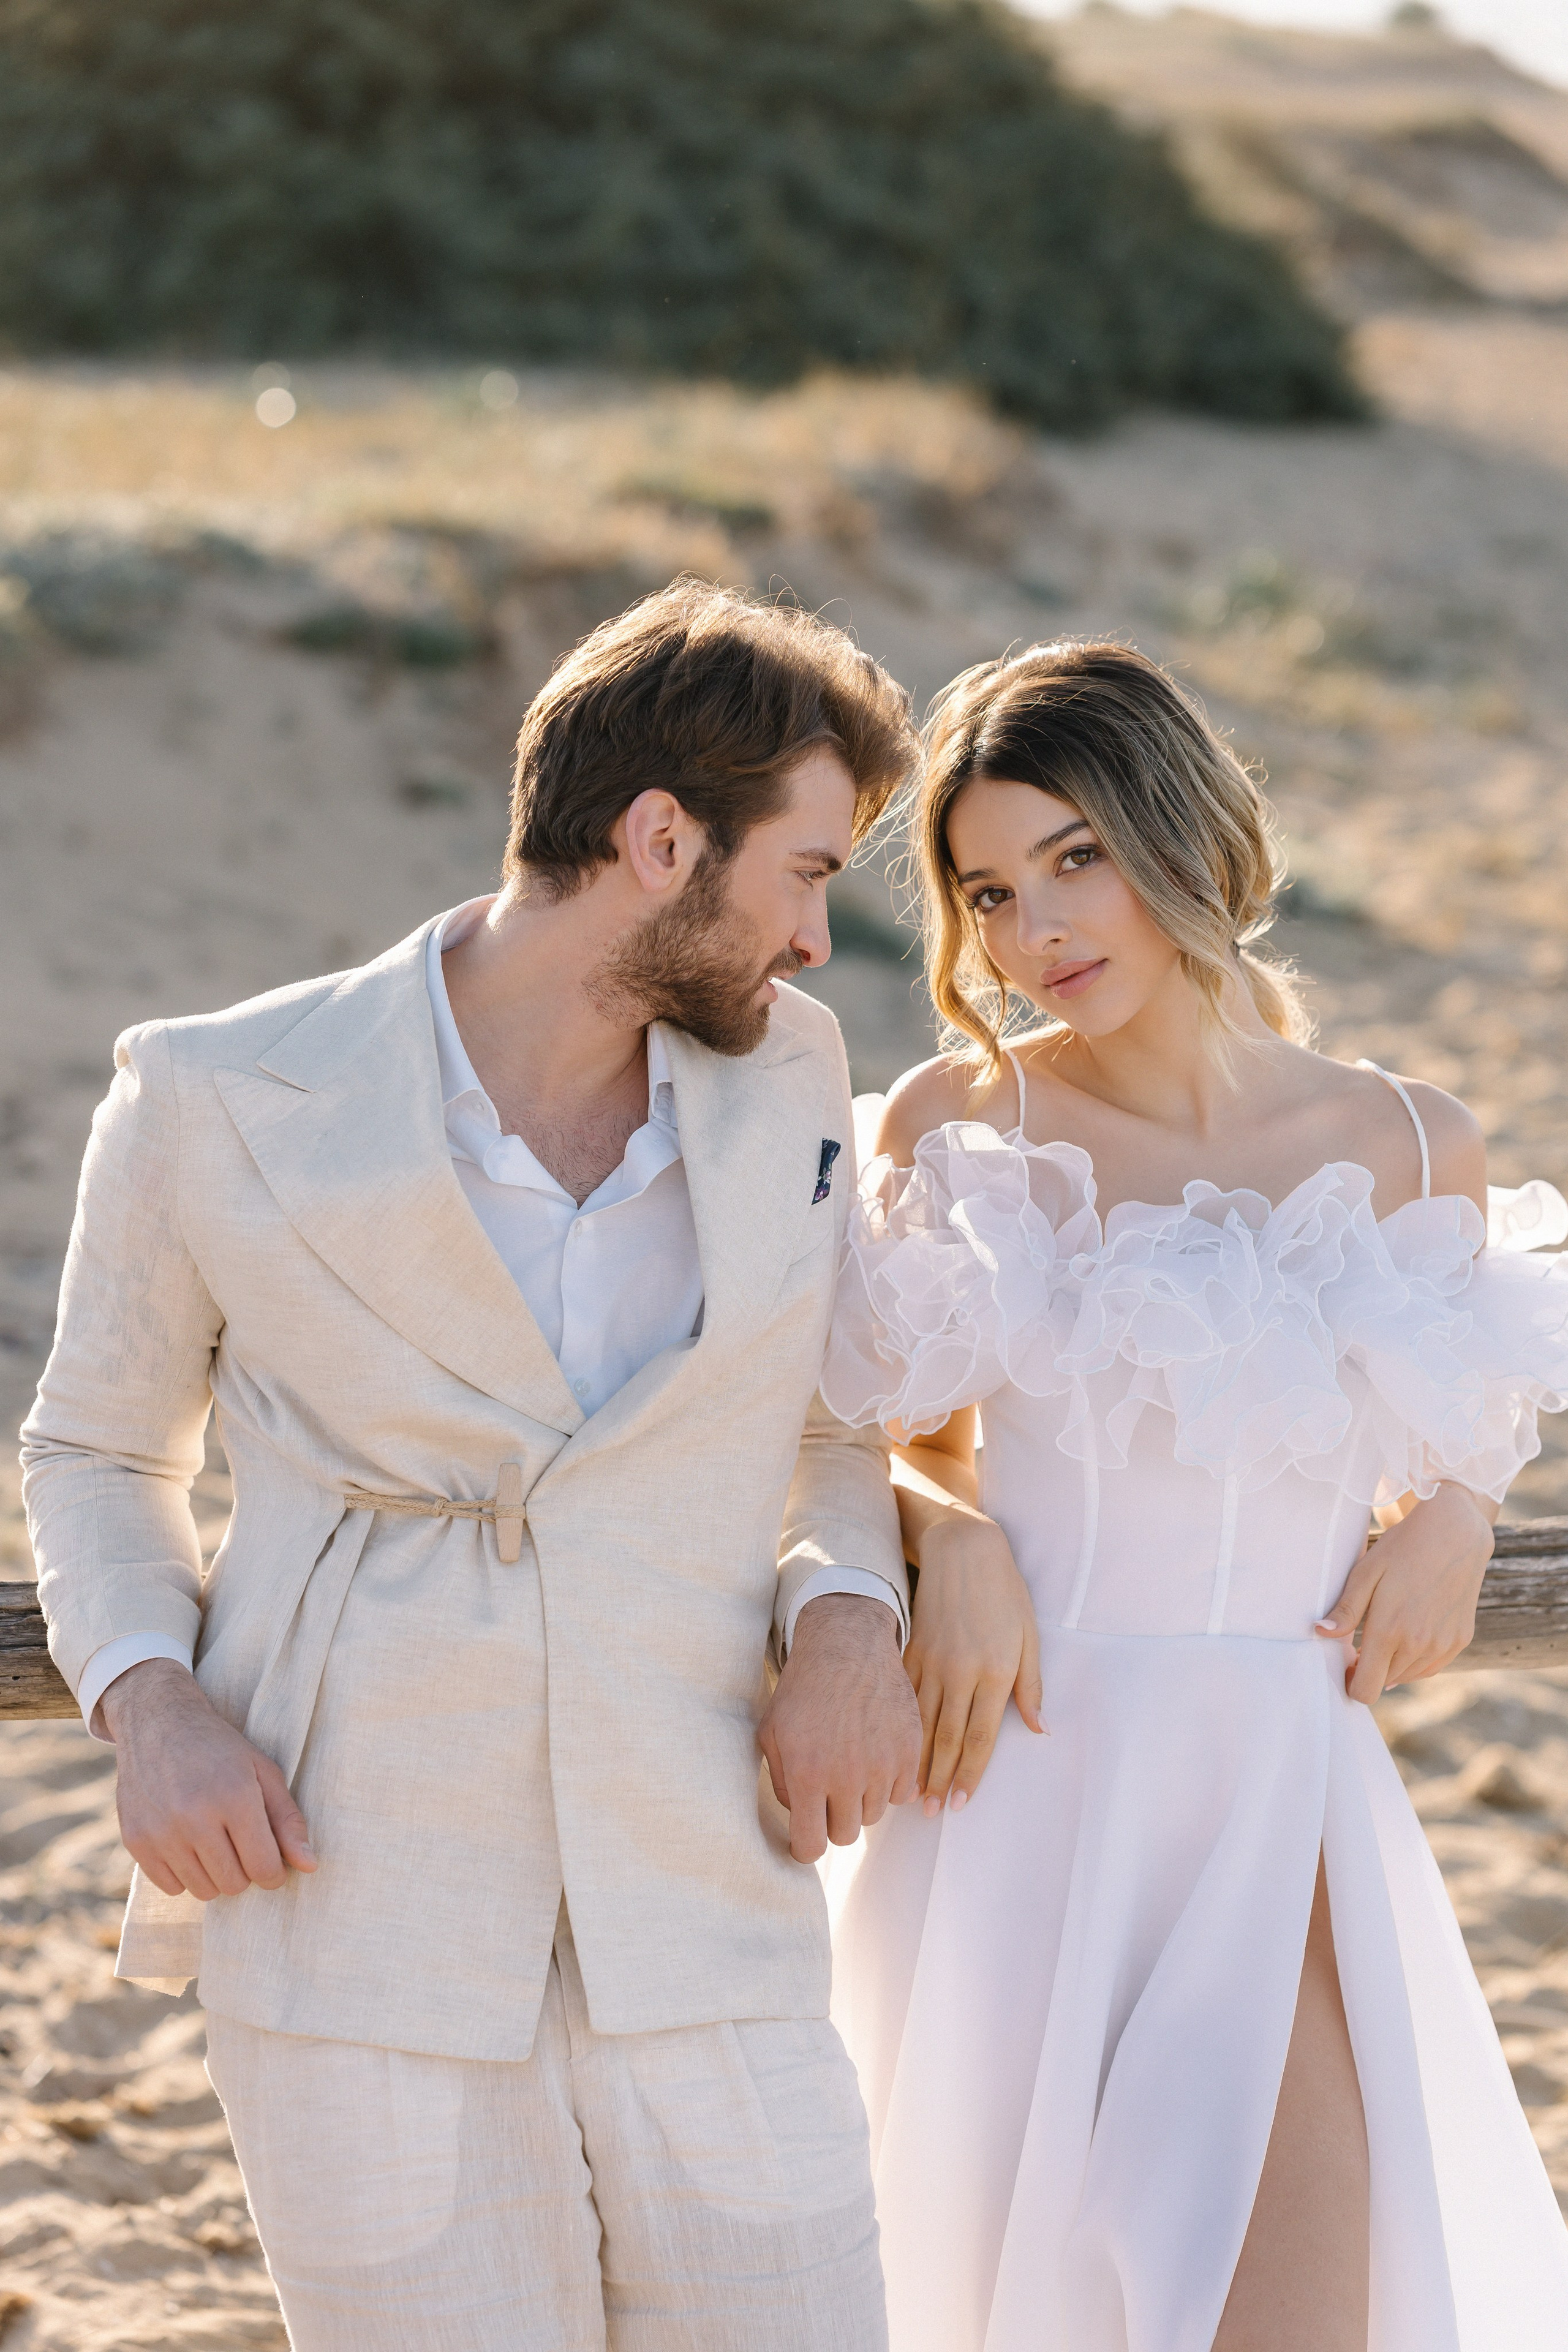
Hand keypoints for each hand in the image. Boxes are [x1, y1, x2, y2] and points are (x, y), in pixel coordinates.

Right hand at [101, 1657, 316, 1899]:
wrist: (159, 1723)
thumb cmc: (220, 1750)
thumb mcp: (263, 1772)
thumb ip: (288, 1821)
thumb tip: (310, 1866)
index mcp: (234, 1796)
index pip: (264, 1868)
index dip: (274, 1870)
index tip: (270, 1858)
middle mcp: (194, 1817)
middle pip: (234, 1884)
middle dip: (244, 1870)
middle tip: (239, 1841)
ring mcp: (161, 1832)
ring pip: (203, 1891)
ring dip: (215, 1874)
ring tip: (213, 1840)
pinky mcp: (135, 1841)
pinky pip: (171, 1888)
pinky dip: (184, 1875)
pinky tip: (187, 1843)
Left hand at [758, 1595, 920, 1862]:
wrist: (848, 1647)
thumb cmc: (804, 1690)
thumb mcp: (773, 1733)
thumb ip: (780, 1783)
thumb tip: (798, 1819)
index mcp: (808, 1773)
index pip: (810, 1845)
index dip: (804, 1847)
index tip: (805, 1839)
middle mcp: (848, 1775)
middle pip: (845, 1834)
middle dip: (832, 1819)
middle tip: (827, 1792)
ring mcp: (884, 1764)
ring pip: (873, 1816)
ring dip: (860, 1800)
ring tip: (849, 1764)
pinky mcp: (910, 1752)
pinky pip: (900, 1793)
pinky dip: (887, 1783)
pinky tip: (873, 1755)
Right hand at [907, 1513, 1043, 1815]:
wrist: (963, 1548)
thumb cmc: (1005, 1592)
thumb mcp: (1030, 1635)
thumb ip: (1032, 1685)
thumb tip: (1039, 1729)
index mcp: (995, 1670)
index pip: (980, 1737)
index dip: (970, 1775)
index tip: (959, 1803)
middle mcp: (960, 1671)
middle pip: (948, 1737)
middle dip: (939, 1779)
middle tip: (930, 1812)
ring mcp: (931, 1660)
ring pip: (921, 1722)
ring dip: (917, 1761)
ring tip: (910, 1794)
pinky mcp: (912, 1649)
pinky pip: (904, 1696)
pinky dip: (900, 1726)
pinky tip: (895, 1747)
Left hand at [1316, 1482, 1494, 1704]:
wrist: (1454, 1533)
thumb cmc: (1402, 1549)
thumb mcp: (1365, 1573)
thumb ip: (1346, 1610)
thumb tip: (1321, 1633)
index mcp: (1389, 1630)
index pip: (1366, 1689)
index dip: (1352, 1683)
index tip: (1347, 1664)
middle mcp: (1419, 1644)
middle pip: (1385, 1682)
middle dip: (1371, 1669)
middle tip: (1363, 1644)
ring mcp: (1443, 1644)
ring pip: (1409, 1676)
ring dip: (1394, 1665)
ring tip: (1387, 1634)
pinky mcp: (1460, 1639)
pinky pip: (1432, 1666)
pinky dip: (1417, 1660)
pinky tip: (1409, 1637)